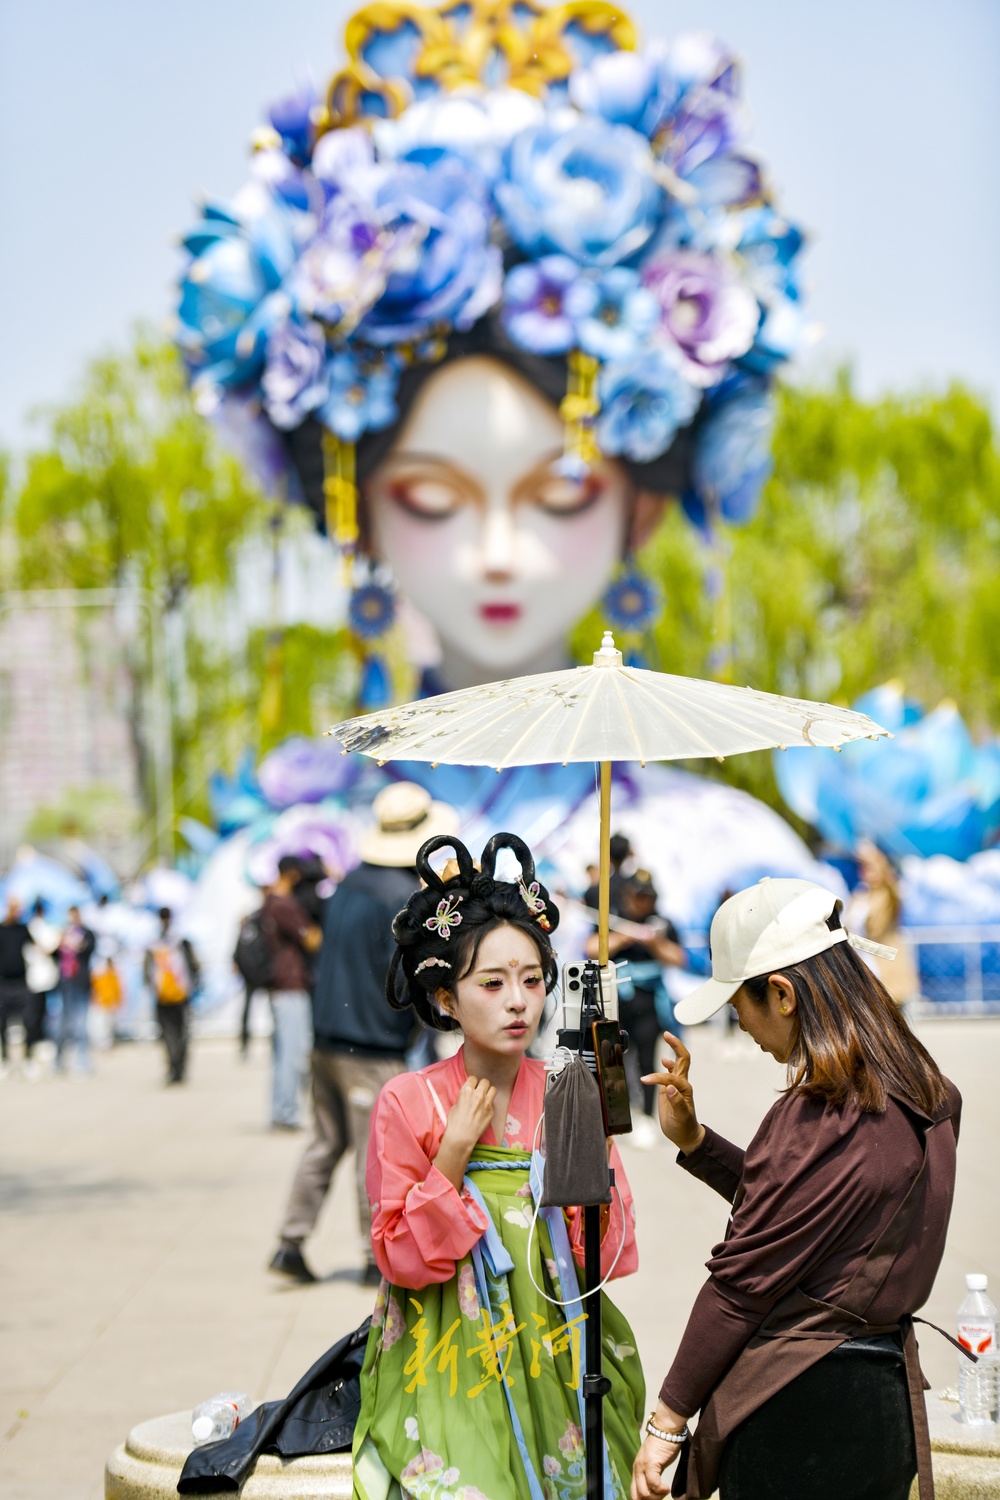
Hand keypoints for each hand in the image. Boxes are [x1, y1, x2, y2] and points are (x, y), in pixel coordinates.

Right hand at [433, 1076, 496, 1190]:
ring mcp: (486, 1103)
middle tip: (479, 1092)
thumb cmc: (454, 1122)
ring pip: (493, 1089)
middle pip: (485, 1081)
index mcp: (466, 1091)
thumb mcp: (455, 1105)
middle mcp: (478, 1094)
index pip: (473, 1078)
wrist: (462, 1136)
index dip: (472, 1083)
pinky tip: (484, 1111)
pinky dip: (489, 1105)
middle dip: (482, 1086)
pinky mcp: (491, 1111)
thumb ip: (464, 1097)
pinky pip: (493, 1103)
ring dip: (489, 1092)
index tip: (472, 1087)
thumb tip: (468, 1096)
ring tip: (485, 1098)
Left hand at [631, 1434, 681, 1499]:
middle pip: (637, 1495)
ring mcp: (642, 1466)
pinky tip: (667, 1487)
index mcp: (637, 1469)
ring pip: (644, 1493)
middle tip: (660, 1496)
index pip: (633, 1492)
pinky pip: (653, 1484)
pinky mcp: (651, 1463)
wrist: (666, 1429)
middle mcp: (637, 1468)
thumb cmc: (664, 1445)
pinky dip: (661, 1490)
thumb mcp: (655, 1463)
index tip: (654, 1499)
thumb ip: (651, 1475)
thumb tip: (654, 1490)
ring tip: (664, 1491)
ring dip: (657, 1496)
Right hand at [640, 1032, 703, 1154]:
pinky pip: (671, 1072)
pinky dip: (667, 1063)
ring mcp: (677, 1085)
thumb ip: (677, 1102)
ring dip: (673, 1049)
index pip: (670, 1076)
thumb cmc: (683, 1127)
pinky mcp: (671, 1089)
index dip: (658, 1077)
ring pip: (677, 1062)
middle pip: (682, 1058)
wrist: (686, 1135)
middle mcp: (682, 1084)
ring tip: (666, 1037)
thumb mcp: (681, 1117)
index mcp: (684, 1089)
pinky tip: (663, 1060)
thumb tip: (670, 1088)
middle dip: (675, 1045)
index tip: (645, 1081)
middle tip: (666, 1033)